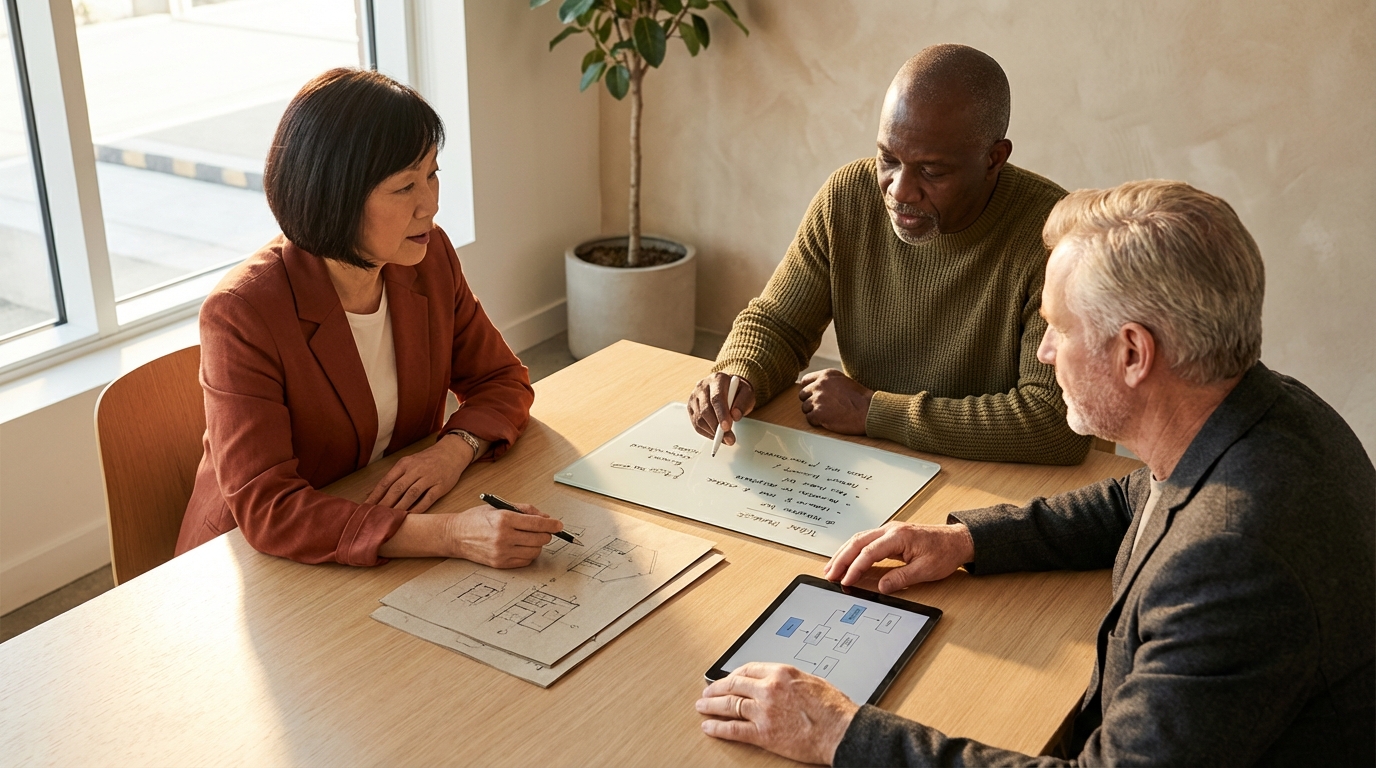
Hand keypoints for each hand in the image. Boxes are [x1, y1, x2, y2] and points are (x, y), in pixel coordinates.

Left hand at [365, 433, 476, 512]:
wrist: (451, 452)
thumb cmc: (426, 460)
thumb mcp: (408, 463)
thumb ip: (392, 478)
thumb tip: (371, 493)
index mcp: (404, 464)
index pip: (386, 481)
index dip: (375, 495)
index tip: (365, 507)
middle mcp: (415, 470)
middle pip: (397, 489)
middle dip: (385, 504)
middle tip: (375, 517)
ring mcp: (429, 477)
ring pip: (411, 494)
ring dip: (400, 507)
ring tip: (390, 519)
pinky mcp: (440, 486)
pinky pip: (428, 499)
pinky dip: (418, 508)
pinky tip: (410, 516)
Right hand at [448, 502, 564, 567]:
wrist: (455, 535)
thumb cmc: (475, 519)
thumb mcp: (499, 507)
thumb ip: (524, 510)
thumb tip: (545, 517)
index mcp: (504, 519)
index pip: (537, 523)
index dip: (552, 524)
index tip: (559, 525)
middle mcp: (503, 537)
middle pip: (539, 539)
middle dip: (546, 534)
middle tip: (543, 530)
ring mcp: (501, 553)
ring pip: (535, 551)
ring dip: (537, 544)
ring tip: (530, 538)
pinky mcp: (500, 564)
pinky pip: (525, 561)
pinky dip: (528, 554)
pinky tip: (522, 547)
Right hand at [688, 373, 755, 444]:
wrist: (728, 388)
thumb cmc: (737, 391)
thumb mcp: (747, 394)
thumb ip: (743, 403)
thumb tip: (735, 416)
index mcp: (717, 379)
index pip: (716, 398)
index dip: (721, 414)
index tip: (727, 427)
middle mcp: (702, 386)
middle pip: (705, 410)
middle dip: (717, 427)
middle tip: (729, 438)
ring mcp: (694, 397)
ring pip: (699, 419)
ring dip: (712, 432)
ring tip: (725, 438)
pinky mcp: (691, 407)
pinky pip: (696, 424)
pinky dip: (706, 432)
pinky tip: (716, 435)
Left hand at [697, 662, 858, 764]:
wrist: (842, 731)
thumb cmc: (834, 709)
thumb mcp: (812, 681)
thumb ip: (791, 680)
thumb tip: (781, 683)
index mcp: (781, 673)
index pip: (748, 668)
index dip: (734, 674)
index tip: (729, 678)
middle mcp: (769, 689)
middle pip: (734, 684)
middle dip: (717, 687)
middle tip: (707, 691)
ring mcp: (764, 711)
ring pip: (729, 705)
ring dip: (712, 705)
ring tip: (702, 706)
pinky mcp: (763, 733)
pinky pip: (734, 729)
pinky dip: (718, 728)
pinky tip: (710, 727)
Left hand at [798, 369, 872, 434]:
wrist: (869, 411)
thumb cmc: (859, 399)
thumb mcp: (843, 382)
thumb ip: (828, 382)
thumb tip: (814, 388)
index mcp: (826, 375)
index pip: (805, 381)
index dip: (809, 390)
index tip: (815, 396)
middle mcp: (819, 385)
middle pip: (803, 395)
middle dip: (810, 402)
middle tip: (823, 408)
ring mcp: (818, 399)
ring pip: (805, 408)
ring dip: (814, 413)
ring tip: (829, 415)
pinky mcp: (818, 413)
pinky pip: (810, 419)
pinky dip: (817, 422)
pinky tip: (828, 421)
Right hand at [824, 521, 974, 593]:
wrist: (957, 540)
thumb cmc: (944, 551)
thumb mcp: (926, 570)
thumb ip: (901, 579)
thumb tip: (882, 587)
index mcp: (898, 536)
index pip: (869, 552)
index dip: (855, 568)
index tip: (845, 581)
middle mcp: (890, 530)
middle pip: (857, 542)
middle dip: (841, 559)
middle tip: (829, 574)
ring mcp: (889, 530)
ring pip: (858, 539)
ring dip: (843, 553)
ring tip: (831, 568)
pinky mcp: (889, 535)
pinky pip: (865, 540)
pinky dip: (852, 550)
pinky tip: (846, 559)